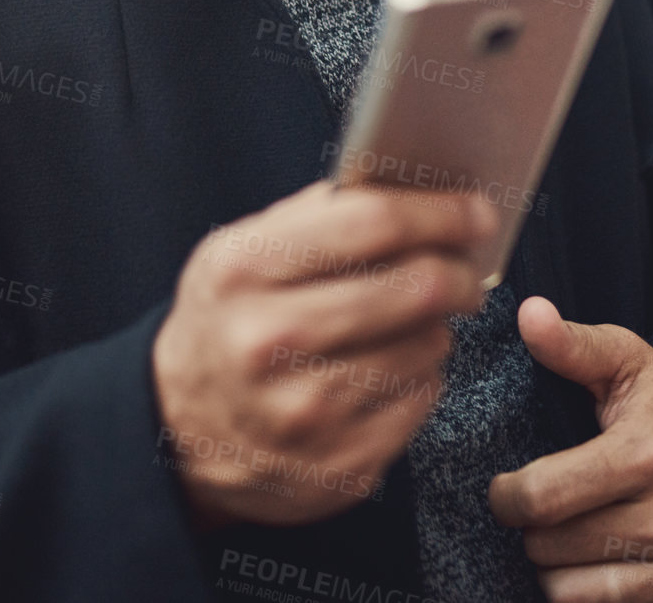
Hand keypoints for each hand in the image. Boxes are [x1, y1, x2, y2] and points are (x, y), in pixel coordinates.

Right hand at [151, 177, 495, 529]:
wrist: (178, 426)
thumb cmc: (226, 319)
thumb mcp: (241, 249)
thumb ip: (316, 214)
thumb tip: (406, 185)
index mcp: (246, 270)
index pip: (372, 224)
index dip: (438, 212)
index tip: (475, 210)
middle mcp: (271, 342)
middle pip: (414, 288)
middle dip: (458, 271)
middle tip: (465, 267)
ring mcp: (305, 413)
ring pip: (426, 347)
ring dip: (436, 326)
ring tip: (411, 320)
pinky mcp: (338, 467)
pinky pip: (421, 402)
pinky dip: (421, 376)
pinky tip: (392, 366)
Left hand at [489, 297, 652, 600]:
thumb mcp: (627, 359)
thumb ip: (572, 345)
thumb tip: (527, 312)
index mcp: (647, 454)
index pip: (543, 497)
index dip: (506, 497)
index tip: (503, 489)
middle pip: (552, 549)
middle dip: (532, 530)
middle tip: (539, 510)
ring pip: (576, 594)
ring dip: (557, 570)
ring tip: (563, 538)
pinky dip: (593, 595)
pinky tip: (594, 563)